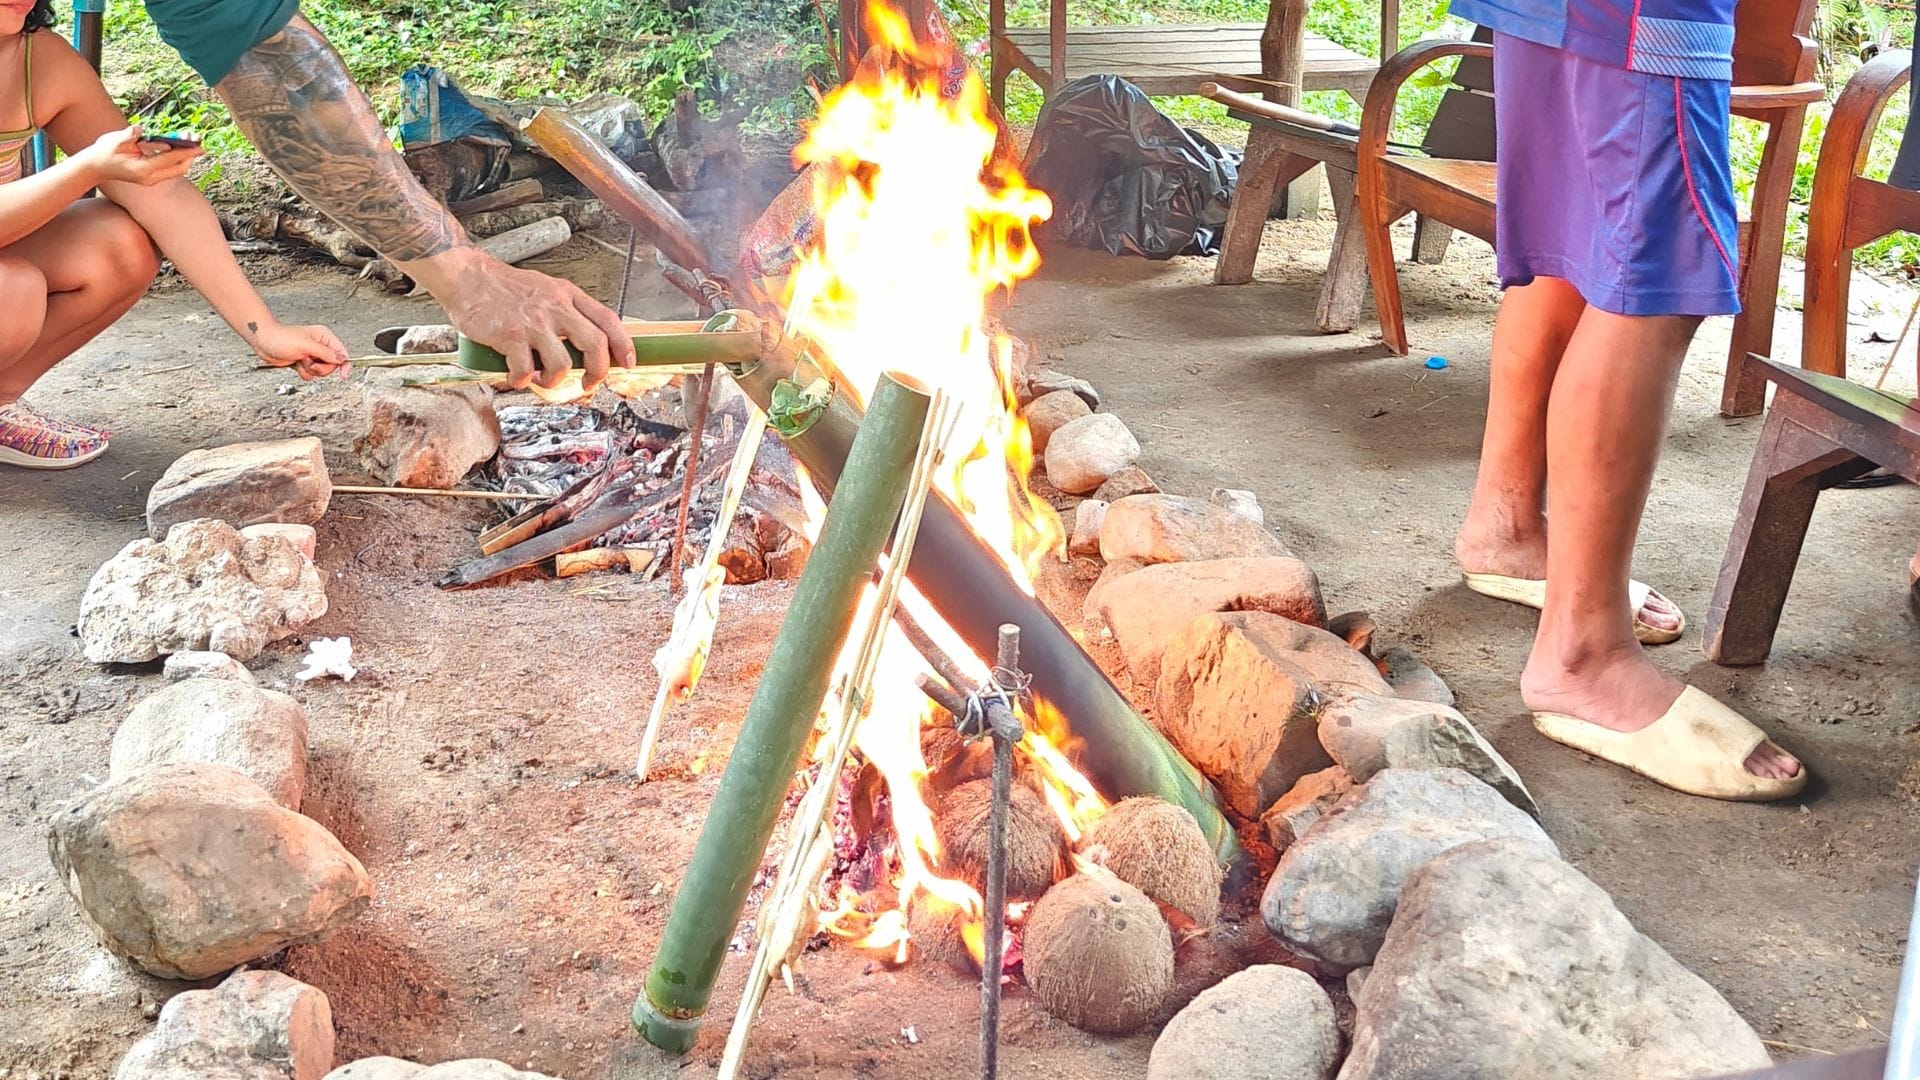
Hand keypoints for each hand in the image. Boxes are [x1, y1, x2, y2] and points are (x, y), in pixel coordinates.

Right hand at [79, 126, 201, 187]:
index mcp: (142, 170)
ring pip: (176, 169)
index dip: (186, 152)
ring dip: (185, 156)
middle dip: (190, 155)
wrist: (94, 168)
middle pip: (178, 168)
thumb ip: (127, 136)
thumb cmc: (103, 152)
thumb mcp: (112, 141)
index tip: (199, 145)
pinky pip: (170, 169)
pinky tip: (181, 147)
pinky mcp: (151, 178)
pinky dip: (177, 158)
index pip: (170, 159)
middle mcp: (150, 178)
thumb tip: (139, 130)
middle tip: (200, 141)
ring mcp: (151, 180)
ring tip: (193, 142)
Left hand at [251, 321, 351, 380]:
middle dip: (320, 367)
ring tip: (301, 361)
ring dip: (310, 370)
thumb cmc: (280, 338)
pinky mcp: (304, 363)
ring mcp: (312, 355)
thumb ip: (325, 353)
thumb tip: (342, 358)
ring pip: (321, 371)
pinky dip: (304, 372)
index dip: (344, 365)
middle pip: (332, 365)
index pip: (341, 353)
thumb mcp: (306, 345)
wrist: (263, 342)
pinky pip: (311, 374)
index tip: (343, 375)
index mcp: (324, 337)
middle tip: (309, 362)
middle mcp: (320, 346)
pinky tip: (296, 364)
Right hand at [411, 249, 635, 391]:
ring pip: (562, 364)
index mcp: (566, 295)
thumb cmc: (504, 288)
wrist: (466, 277)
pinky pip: (526, 370)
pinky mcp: (510, 336)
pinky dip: (522, 381)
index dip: (623, 343)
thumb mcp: (545, 289)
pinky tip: (515, 376)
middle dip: (598, 371)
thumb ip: (565, 311)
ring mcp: (533, 322)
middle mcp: (555, 308)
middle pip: (595, 344)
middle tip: (589, 383)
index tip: (628, 362)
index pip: (607, 319)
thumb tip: (585, 342)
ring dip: (554, 382)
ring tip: (540, 379)